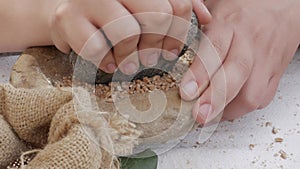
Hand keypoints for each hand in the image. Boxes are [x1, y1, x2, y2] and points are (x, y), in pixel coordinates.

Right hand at [49, 0, 210, 73]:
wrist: (66, 9)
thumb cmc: (114, 10)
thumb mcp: (146, 4)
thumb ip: (177, 4)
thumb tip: (206, 17)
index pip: (178, 4)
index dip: (180, 32)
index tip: (172, 49)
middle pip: (156, 16)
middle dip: (157, 44)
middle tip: (150, 58)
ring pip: (127, 32)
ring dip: (130, 57)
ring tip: (129, 65)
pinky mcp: (66, 18)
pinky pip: (95, 47)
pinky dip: (105, 61)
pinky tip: (108, 63)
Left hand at [180, 0, 299, 123]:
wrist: (284, 7)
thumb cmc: (244, 8)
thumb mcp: (216, 5)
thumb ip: (193, 21)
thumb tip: (171, 40)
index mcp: (230, 23)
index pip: (214, 48)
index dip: (200, 73)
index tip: (186, 92)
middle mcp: (249, 42)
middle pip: (236, 73)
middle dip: (215, 99)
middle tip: (199, 116)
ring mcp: (265, 59)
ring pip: (252, 92)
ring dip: (229, 109)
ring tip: (210, 115)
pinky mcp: (275, 72)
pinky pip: (262, 98)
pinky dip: (243, 107)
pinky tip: (228, 107)